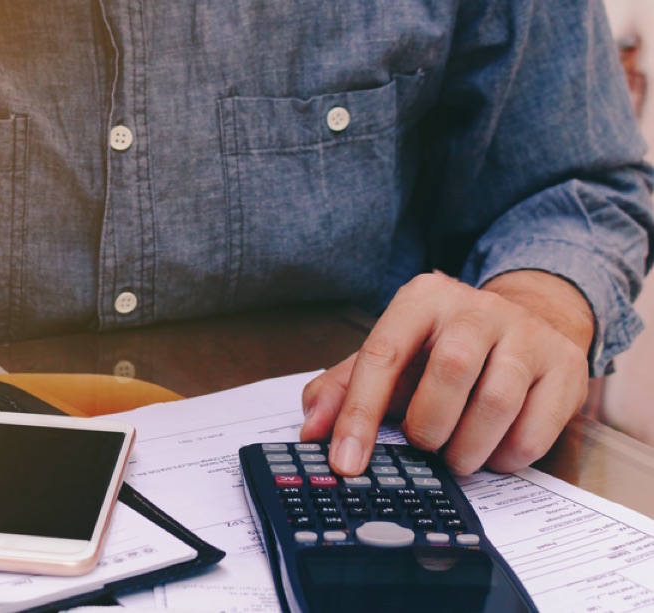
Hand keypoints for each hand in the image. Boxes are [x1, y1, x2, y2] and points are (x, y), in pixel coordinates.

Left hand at [300, 271, 593, 475]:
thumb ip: (342, 389)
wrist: (523, 325)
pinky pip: (535, 428)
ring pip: (497, 400)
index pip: (383, 354)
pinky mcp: (564, 367)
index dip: (359, 414)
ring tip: (456, 457)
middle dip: (429, 425)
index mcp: (422, 299)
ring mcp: (527, 335)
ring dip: (468, 447)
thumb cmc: (440, 349)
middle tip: (423, 446)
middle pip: (451, 370)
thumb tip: (312, 431)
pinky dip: (506, 456)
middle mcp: (476, 308)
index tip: (345, 462)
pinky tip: (492, 452)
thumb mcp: (388, 358)